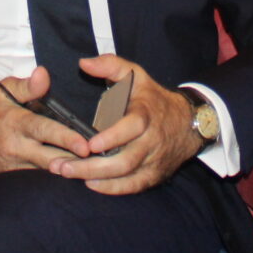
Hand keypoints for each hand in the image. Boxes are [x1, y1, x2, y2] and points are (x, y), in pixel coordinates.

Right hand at [0, 67, 92, 178]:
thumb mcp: (0, 90)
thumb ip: (26, 85)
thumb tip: (44, 74)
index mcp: (14, 123)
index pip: (45, 131)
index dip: (67, 139)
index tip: (87, 145)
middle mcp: (12, 148)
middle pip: (50, 159)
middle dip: (74, 163)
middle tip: (99, 164)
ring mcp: (7, 167)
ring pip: (42, 175)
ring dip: (63, 175)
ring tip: (89, 176)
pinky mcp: (3, 179)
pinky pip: (29, 183)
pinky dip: (46, 183)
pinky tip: (65, 184)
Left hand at [50, 56, 203, 195]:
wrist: (188, 123)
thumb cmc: (153, 97)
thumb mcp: (135, 75)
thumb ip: (110, 65)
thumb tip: (84, 63)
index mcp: (146, 115)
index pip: (132, 127)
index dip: (112, 137)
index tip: (90, 144)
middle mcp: (151, 141)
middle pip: (125, 160)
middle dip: (92, 166)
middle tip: (63, 166)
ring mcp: (153, 160)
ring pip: (126, 176)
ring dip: (97, 179)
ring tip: (69, 175)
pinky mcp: (153, 175)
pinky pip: (133, 186)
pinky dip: (112, 189)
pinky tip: (90, 185)